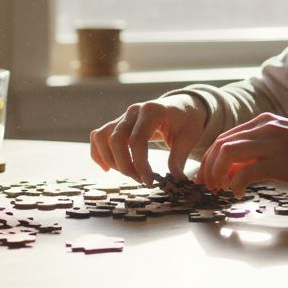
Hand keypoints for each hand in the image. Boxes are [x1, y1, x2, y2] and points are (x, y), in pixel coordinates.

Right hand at [89, 95, 207, 185]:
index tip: (149, 181)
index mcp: (152, 111)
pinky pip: (98, 136)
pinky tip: (107, 168)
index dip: (140, 164)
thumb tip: (175, 181)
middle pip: (116, 140)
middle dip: (125, 165)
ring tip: (129, 174)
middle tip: (140, 180)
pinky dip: (98, 152)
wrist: (181, 106)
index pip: (137, 141)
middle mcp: (133, 111)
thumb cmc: (186, 121)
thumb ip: (179, 158)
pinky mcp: (117, 123)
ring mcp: (123, 116)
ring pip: (103, 137)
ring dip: (111, 160)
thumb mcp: (188, 137)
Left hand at [196, 113, 287, 196]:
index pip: (226, 137)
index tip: (207, 176)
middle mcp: (266, 128)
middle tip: (207, 186)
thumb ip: (259, 151)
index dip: (211, 158)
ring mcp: (274, 144)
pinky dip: (235, 185)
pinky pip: (245, 172)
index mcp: (265, 121)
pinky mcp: (282, 163)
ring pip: (228, 153)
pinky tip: (239, 194)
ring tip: (219, 190)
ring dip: (217, 174)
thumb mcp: (285, 144)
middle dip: (208, 167)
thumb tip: (233, 169)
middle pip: (221, 144)